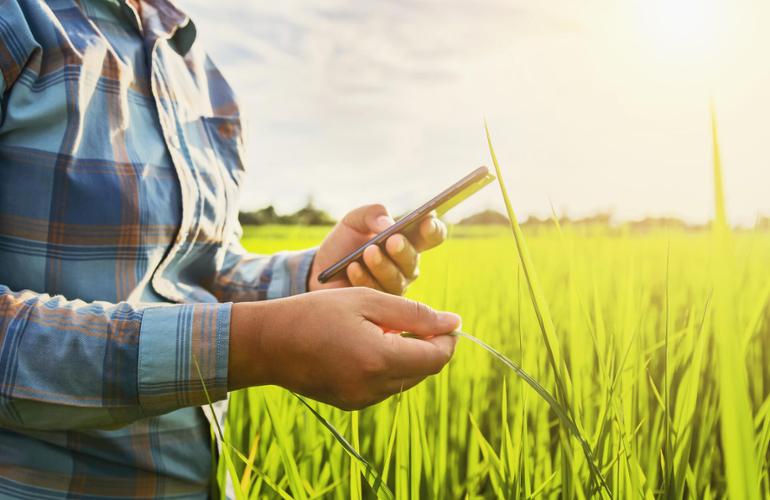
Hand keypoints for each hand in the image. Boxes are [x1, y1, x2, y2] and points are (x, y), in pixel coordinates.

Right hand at [228, 288, 459, 408]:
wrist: (268, 342)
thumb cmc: (316, 312)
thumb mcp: (367, 300)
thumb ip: (413, 313)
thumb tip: (453, 323)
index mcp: (379, 359)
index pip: (436, 358)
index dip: (448, 339)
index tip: (446, 321)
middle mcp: (373, 387)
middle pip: (424, 371)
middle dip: (427, 346)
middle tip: (412, 319)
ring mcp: (361, 400)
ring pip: (405, 380)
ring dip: (407, 356)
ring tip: (382, 329)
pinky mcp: (351, 404)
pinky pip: (384, 387)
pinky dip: (387, 367)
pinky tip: (366, 345)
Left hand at [309, 204, 446, 294]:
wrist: (320, 270)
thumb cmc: (343, 243)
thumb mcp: (354, 221)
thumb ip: (372, 214)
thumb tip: (388, 224)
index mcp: (408, 241)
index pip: (431, 236)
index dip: (433, 229)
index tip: (426, 221)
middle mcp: (406, 265)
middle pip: (413, 260)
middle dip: (403, 250)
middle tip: (392, 240)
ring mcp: (394, 287)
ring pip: (396, 279)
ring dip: (382, 265)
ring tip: (369, 252)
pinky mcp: (379, 305)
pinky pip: (376, 293)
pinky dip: (363, 278)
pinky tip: (353, 268)